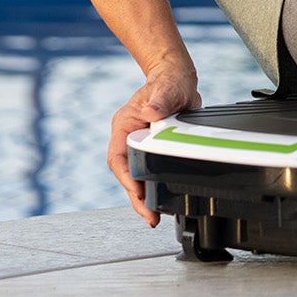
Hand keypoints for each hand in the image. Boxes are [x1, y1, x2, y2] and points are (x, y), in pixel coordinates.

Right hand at [109, 60, 200, 226]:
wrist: (177, 79)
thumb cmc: (169, 81)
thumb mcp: (168, 88)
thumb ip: (161, 100)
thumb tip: (152, 112)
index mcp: (125, 124)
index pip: (119, 156)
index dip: (127, 177)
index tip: (136, 192)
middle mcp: (128, 137)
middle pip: (127, 173)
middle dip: (136, 197)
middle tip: (148, 217)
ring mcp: (139, 145)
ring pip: (137, 176)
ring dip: (144, 197)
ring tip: (154, 217)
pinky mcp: (153, 150)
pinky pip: (150, 172)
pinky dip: (155, 187)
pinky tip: (163, 201)